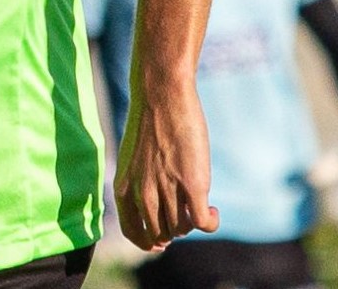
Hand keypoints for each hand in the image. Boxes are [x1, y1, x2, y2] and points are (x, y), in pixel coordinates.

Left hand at [114, 79, 220, 250]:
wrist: (161, 95)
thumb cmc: (150, 121)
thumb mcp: (133, 157)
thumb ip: (139, 181)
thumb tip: (157, 203)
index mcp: (123, 187)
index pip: (133, 233)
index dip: (149, 243)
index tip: (162, 243)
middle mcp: (142, 193)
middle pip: (162, 234)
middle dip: (175, 228)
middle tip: (186, 210)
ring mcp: (167, 190)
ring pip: (182, 229)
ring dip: (193, 222)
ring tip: (200, 203)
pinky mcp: (192, 184)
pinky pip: (202, 222)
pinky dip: (210, 222)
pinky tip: (213, 210)